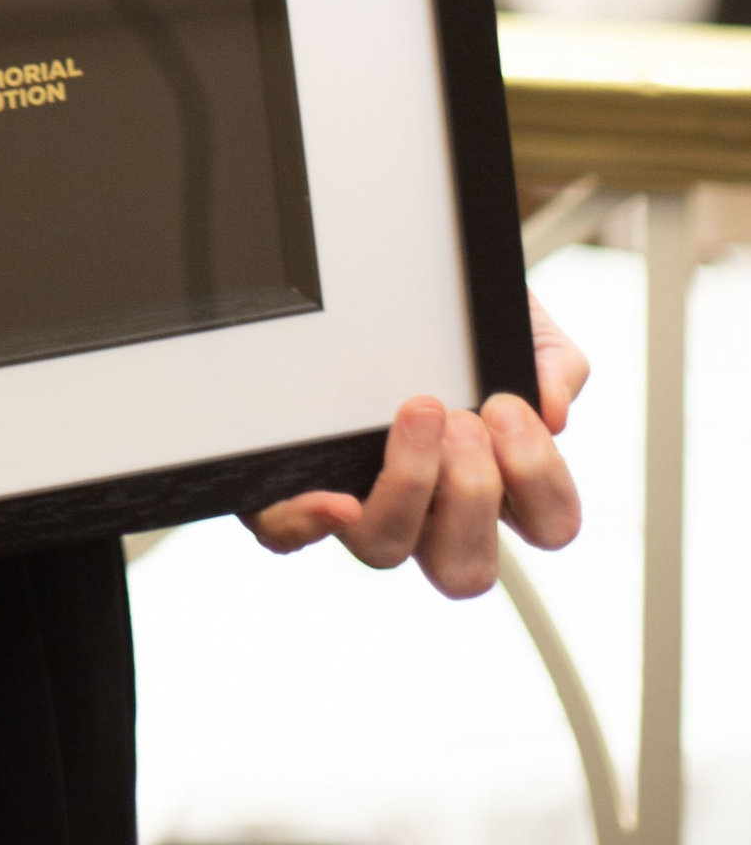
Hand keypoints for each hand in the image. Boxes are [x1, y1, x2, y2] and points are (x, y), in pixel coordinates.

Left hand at [244, 292, 587, 597]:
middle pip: (466, 570)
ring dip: (408, 486)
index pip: (549, 525)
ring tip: (416, 412)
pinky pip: (292, 533)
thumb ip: (551, 361)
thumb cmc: (456, 322)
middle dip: (473, 493)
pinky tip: (334, 494)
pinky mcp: (305, 486)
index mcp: (499, 481)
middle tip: (463, 419)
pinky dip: (308, 522)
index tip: (509, 407)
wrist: (379, 274)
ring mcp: (370, 503)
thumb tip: (554, 408)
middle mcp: (436, 511)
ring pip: (385, 550)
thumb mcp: (513, 324)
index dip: (539, 481)